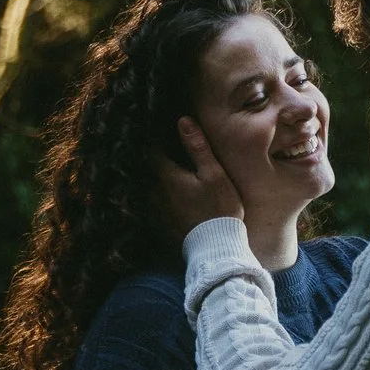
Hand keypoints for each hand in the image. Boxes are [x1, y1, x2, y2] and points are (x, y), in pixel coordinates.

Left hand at [155, 116, 245, 236]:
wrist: (217, 249)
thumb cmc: (219, 209)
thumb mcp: (214, 174)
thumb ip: (197, 147)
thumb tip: (182, 120)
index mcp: (168, 176)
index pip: (152, 151)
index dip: (156, 139)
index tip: (159, 131)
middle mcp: (157, 192)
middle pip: (150, 170)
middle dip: (156, 159)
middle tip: (164, 150)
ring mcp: (158, 211)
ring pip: (151, 188)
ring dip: (157, 179)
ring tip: (170, 173)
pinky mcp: (164, 225)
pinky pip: (156, 205)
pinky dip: (162, 198)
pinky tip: (175, 198)